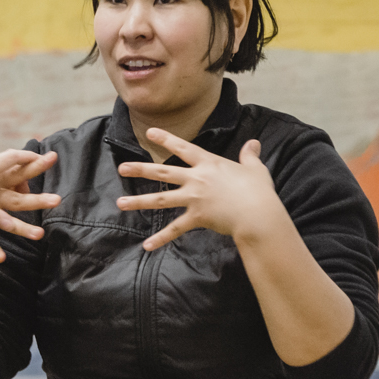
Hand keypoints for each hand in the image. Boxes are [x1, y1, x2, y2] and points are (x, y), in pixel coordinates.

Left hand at [116, 130, 286, 250]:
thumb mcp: (255, 169)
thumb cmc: (258, 191)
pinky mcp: (197, 217)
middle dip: (140, 169)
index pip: (183, 148)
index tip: (150, 133)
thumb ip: (250, 155)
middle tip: (121, 168)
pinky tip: (146, 246)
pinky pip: (175, 230)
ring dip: (138, 201)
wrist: (258, 214)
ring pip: (160, 199)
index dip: (166, 139)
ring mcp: (194, 199)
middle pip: (163, 172)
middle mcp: (196, 179)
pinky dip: (161, 239)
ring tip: (120, 203)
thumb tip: (254, 143)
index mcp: (209, 164)